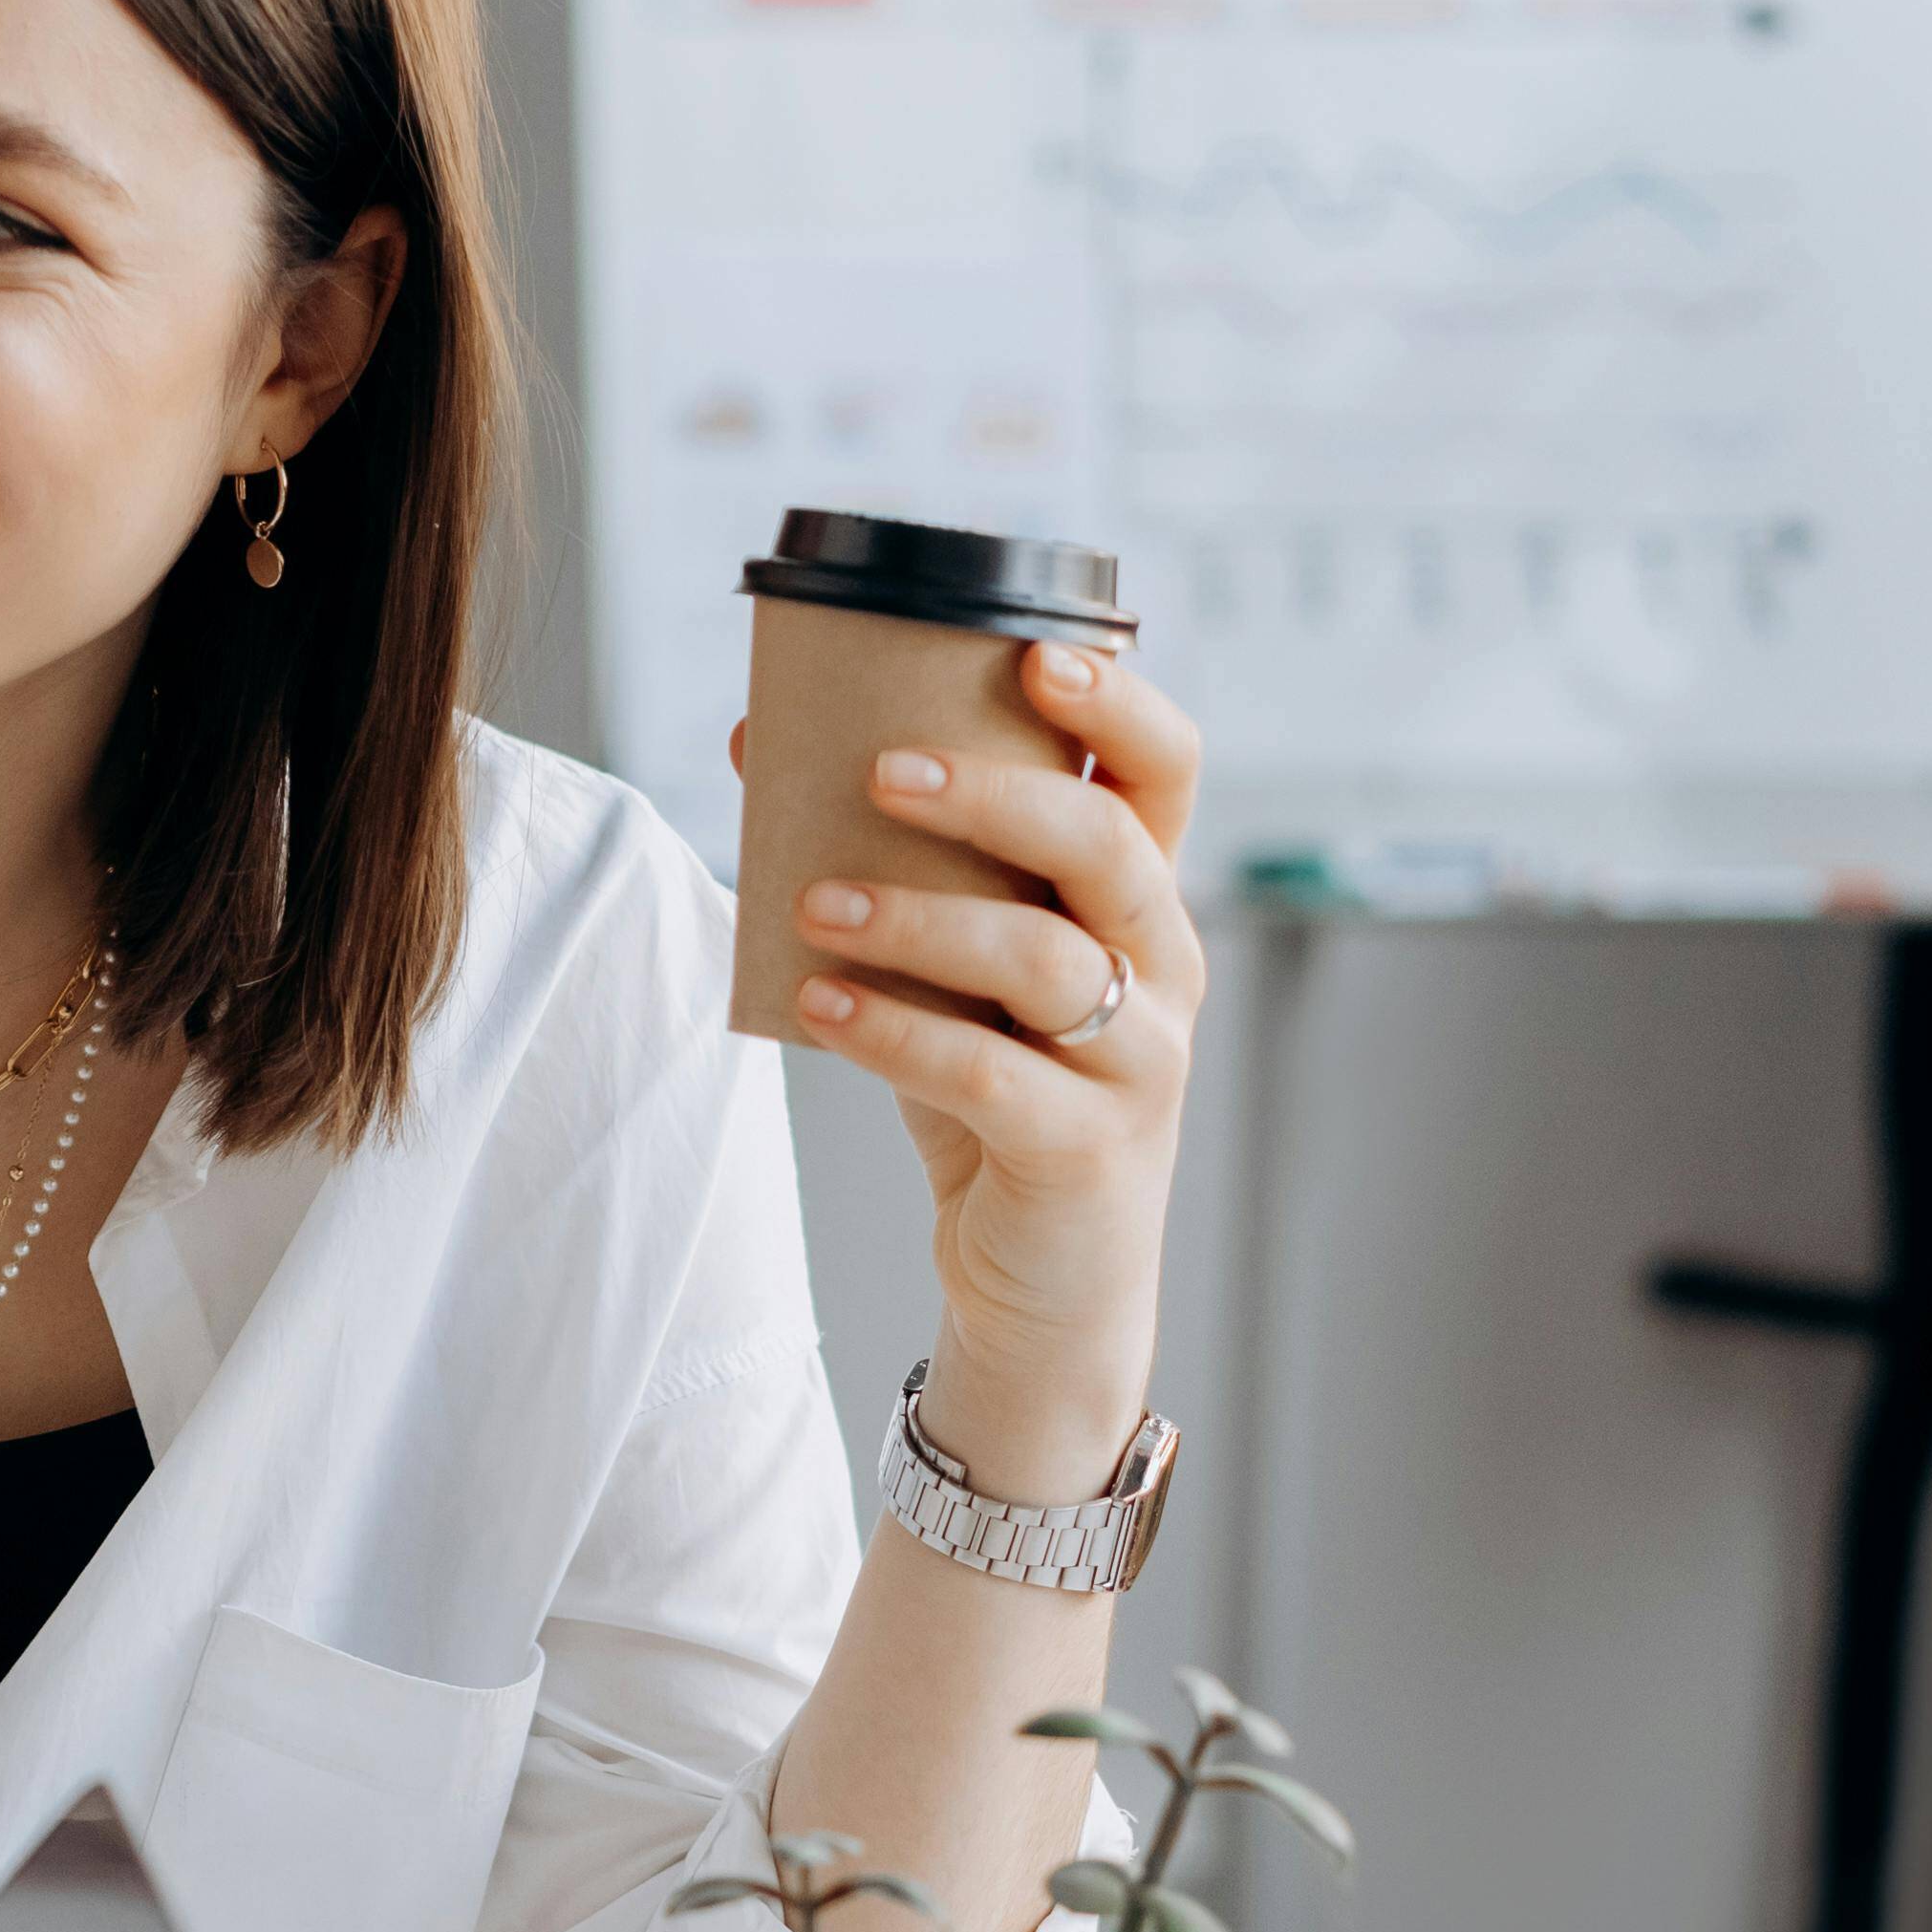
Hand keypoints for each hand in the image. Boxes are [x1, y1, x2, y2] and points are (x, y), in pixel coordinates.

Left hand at [754, 639, 1204, 1485]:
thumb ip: (891, 866)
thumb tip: (763, 739)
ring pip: (1043, 959)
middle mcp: (1161, 967)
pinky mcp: (1087, 1150)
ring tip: (813, 899)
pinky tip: (815, 1003)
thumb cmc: (991, 1092)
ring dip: (919, 917)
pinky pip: (990, 1075)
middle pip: (1107, 846)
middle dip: (995, 795)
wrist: (1036, 1277)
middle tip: (881, 771)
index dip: (1119, 705)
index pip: (1168, 771)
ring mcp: (1137, 1061)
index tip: (1034, 654)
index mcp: (1139, 900)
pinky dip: (893, 1031)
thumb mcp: (949, 970)